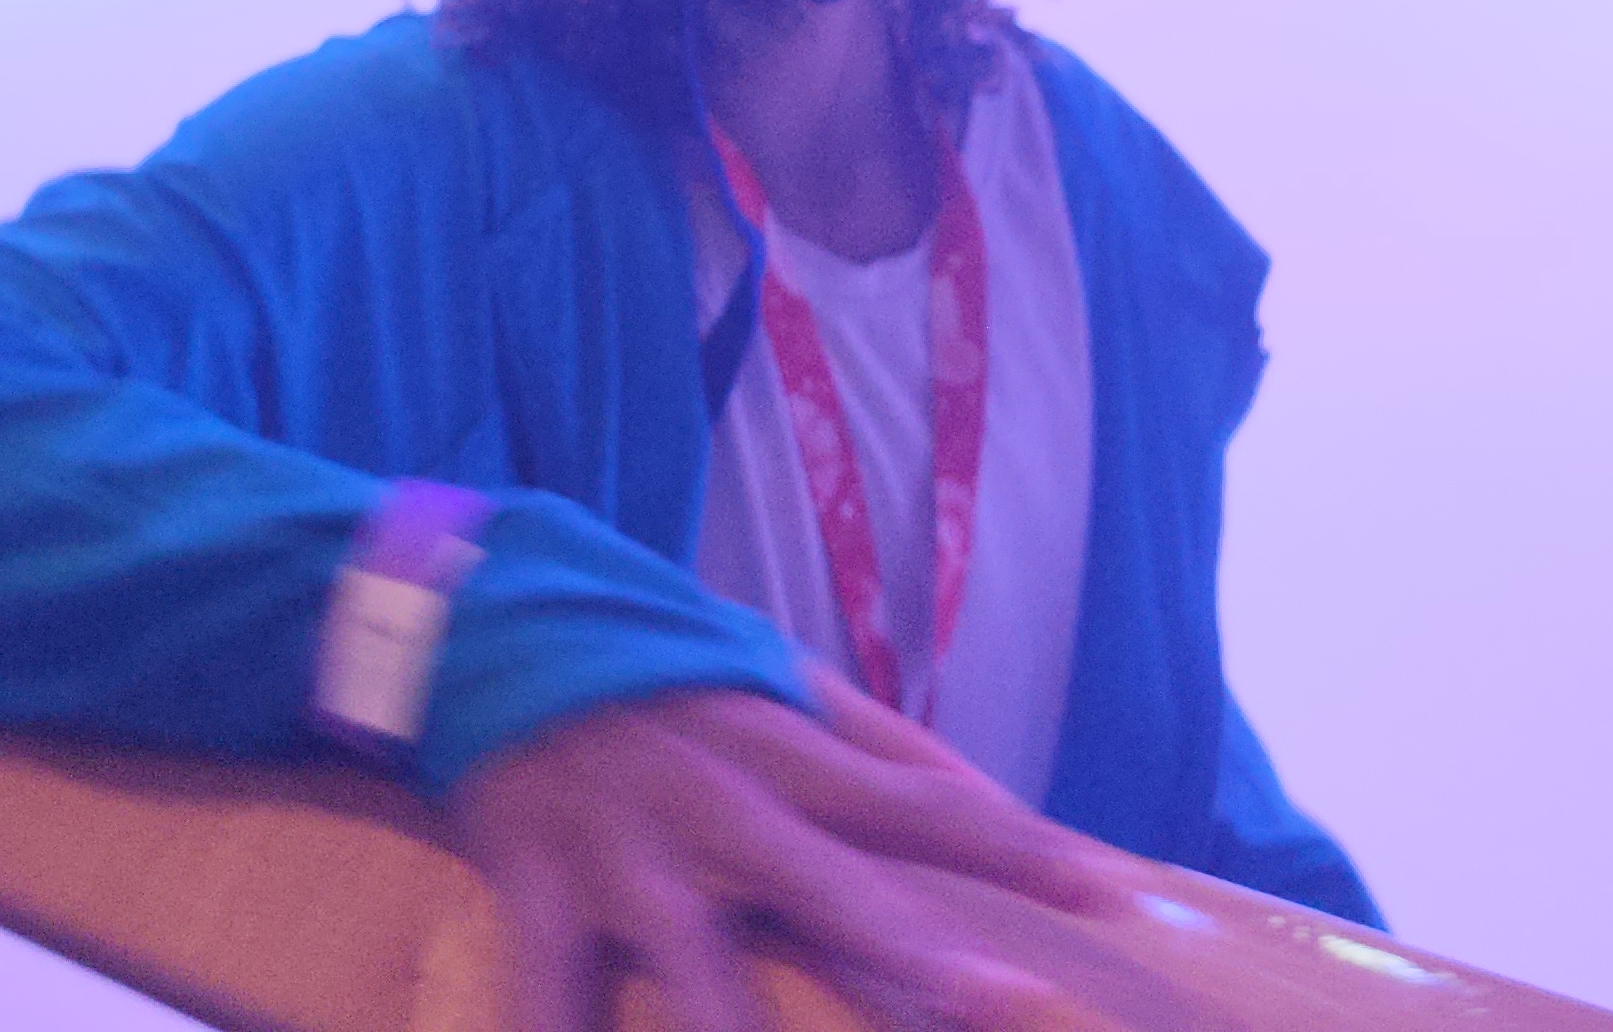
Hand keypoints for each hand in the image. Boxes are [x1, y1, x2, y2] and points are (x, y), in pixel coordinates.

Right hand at [450, 678, 1125, 1031]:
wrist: (492, 621)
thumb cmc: (659, 665)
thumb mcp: (776, 677)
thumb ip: (879, 741)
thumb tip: (988, 793)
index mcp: (784, 748)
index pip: (928, 802)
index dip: (1024, 849)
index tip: (1119, 897)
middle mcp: (719, 802)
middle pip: (832, 887)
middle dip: (920, 952)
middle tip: (1013, 1005)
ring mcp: (628, 851)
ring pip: (694, 957)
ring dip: (740, 1028)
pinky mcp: (538, 880)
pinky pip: (543, 981)